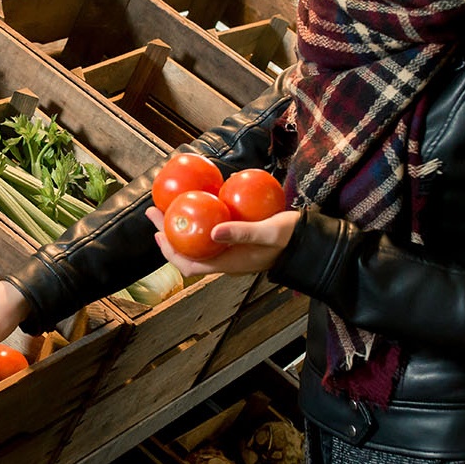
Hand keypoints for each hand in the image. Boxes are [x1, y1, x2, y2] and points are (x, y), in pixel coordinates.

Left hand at [147, 206, 298, 278]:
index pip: (189, 264)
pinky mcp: (238, 238)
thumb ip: (242, 233)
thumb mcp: (267, 233)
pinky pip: (212, 230)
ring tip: (169, 203)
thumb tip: (213, 232)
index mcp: (228, 264)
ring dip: (182, 224)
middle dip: (168, 232)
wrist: (310, 242)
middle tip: (154, 209)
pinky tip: (200, 199)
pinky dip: (201, 218)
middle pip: (187, 250)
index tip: (156, 231)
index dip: (169, 250)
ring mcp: (230, 249)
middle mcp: (225, 259)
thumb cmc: (291, 239)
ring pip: (197, 240)